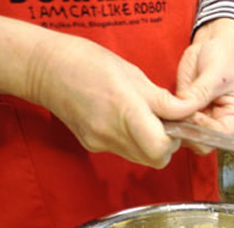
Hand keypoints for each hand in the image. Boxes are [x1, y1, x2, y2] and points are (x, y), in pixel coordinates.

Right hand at [26, 33, 198, 167]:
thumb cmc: (89, 63)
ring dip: (150, 143)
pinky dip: (131, 140)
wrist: (46, 69)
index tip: (175, 122)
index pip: (162, 148)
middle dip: (166, 145)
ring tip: (142, 117)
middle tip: (162, 122)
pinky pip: (123, 151)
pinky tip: (121, 119)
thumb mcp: (134, 75)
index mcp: (126, 112)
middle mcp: (112, 134)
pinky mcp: (92, 146)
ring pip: (141, 158)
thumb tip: (188, 113)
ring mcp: (100, 143)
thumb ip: (163, 101)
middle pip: (156, 160)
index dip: (174, 139)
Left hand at [175, 19, 233, 153]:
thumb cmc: (223, 56)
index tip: (193, 113)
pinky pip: (178, 124)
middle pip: (204, 141)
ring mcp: (204, 119)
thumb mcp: (214, 72)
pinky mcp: (189, 113)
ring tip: (170, 109)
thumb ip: (201, 93)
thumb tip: (185, 108)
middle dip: (190, 130)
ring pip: (189, 136)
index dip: (205, 128)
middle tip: (178, 114)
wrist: (213, 43)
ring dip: (178, 126)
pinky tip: (166, 107)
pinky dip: (171, 119)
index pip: (221, 135)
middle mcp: (221, 121)